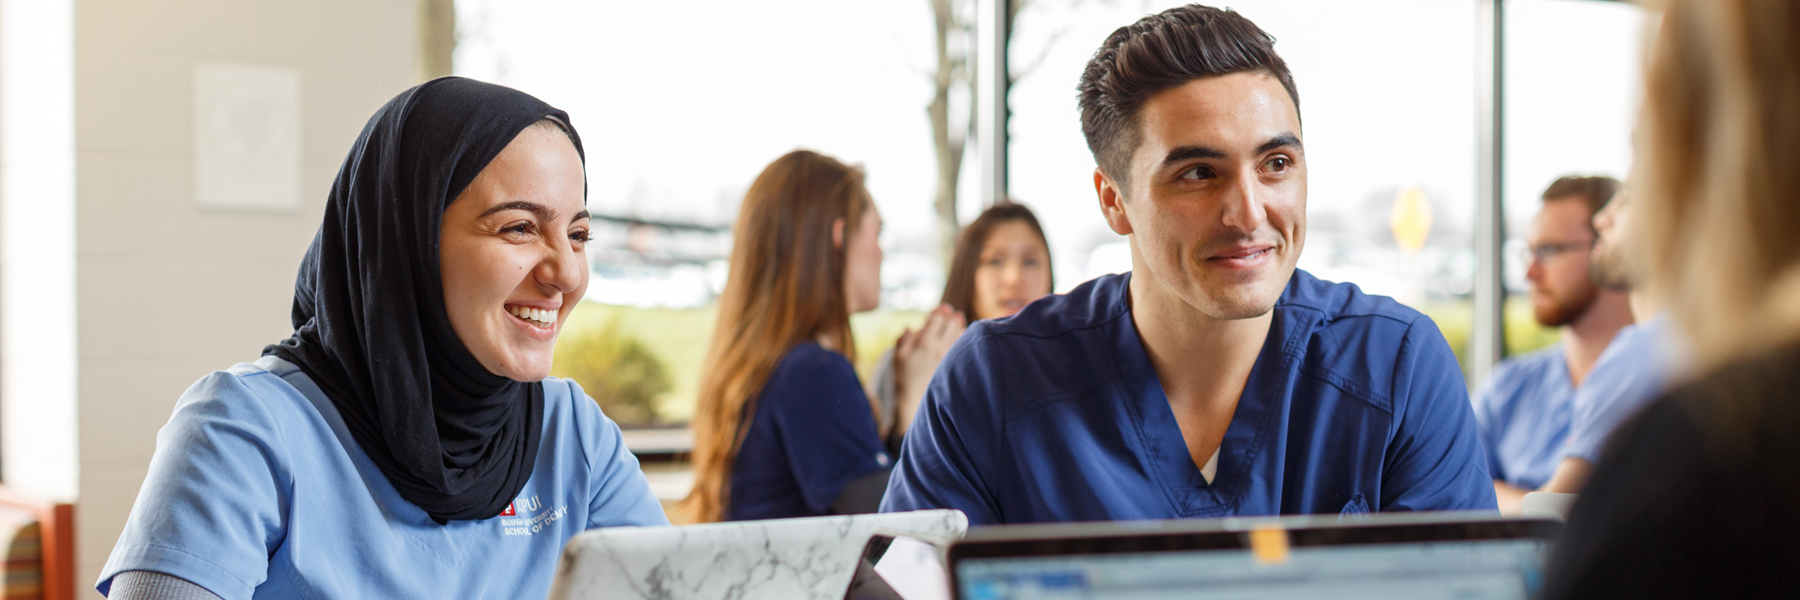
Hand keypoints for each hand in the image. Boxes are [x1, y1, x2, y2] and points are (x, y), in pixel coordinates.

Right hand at [890, 304, 966, 438]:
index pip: (937, 320)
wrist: (915, 401)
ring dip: (959, 325)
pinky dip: (964, 337)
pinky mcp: (955, 365)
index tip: (943, 308)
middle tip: (951, 312)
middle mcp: (939, 347)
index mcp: (924, 342)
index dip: (940, 312)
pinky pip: (963, 346)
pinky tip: (963, 336)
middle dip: (951, 316)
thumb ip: (905, 339)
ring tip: (959, 319)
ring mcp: (949, 356)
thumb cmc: (904, 378)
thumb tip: (911, 327)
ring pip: (959, 334)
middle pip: (951, 324)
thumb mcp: (898, 356)